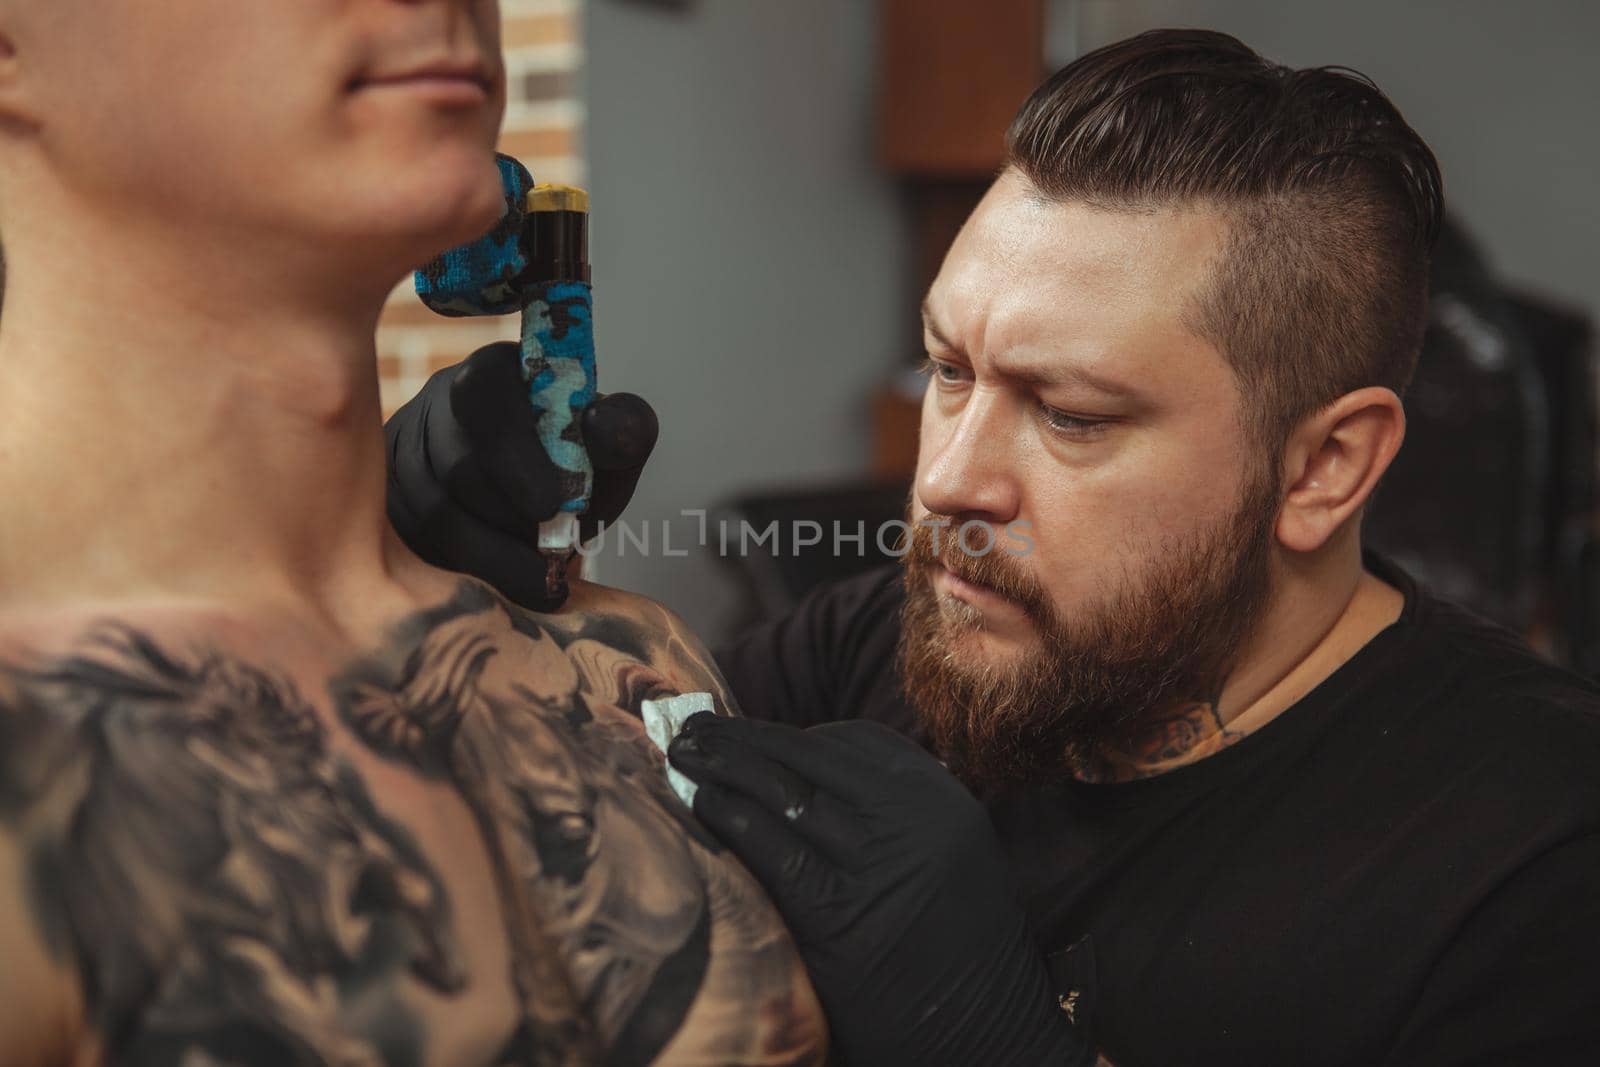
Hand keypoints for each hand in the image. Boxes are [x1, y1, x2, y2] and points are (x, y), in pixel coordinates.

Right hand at [385, 341, 658, 610]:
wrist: (539, 509)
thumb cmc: (574, 472)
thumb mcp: (609, 452)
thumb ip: (622, 434)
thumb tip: (607, 424)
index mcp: (493, 374)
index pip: (482, 395)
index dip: (515, 455)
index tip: (553, 507)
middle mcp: (435, 408)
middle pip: (458, 466)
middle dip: (513, 520)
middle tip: (555, 553)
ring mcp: (402, 456)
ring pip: (434, 513)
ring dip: (495, 556)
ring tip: (541, 579)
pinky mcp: (388, 507)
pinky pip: (415, 547)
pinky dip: (466, 573)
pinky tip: (504, 585)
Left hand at [668, 715, 1090, 1066]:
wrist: (988, 1037)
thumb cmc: (959, 950)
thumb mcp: (952, 856)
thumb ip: (897, 813)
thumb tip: (806, 771)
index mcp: (942, 799)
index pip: (856, 740)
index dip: (796, 735)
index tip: (756, 738)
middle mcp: (912, 820)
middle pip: (811, 755)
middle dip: (744, 737)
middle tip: (695, 727)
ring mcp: (874, 864)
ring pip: (782, 791)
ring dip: (723, 765)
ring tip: (682, 754)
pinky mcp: (836, 916)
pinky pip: (768, 847)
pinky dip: (727, 816)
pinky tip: (702, 805)